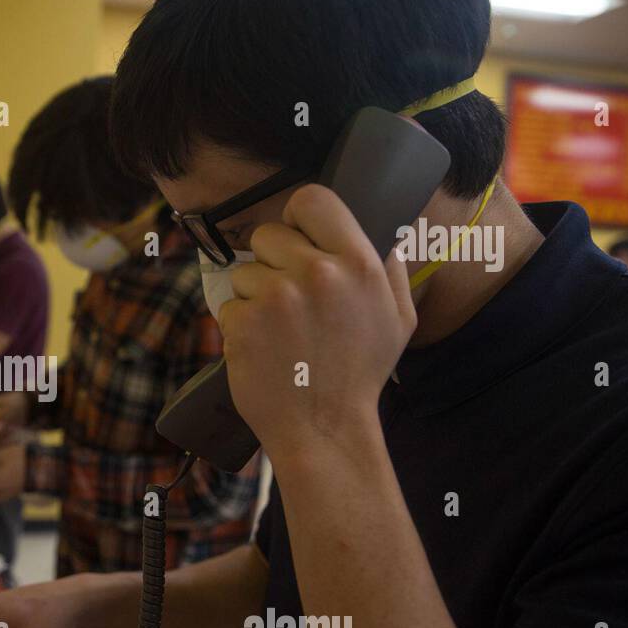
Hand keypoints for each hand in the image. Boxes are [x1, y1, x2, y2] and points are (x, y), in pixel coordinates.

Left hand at [223, 184, 416, 464]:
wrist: (323, 428)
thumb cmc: (359, 374)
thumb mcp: (398, 317)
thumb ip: (389, 268)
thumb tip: (377, 233)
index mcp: (359, 262)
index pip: (312, 199)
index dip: (298, 216)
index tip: (296, 235)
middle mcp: (317, 272)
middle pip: (267, 235)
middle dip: (271, 262)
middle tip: (288, 300)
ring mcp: (276, 297)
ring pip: (244, 272)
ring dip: (254, 297)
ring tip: (280, 332)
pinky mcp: (243, 322)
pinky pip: (228, 306)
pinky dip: (239, 327)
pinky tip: (264, 350)